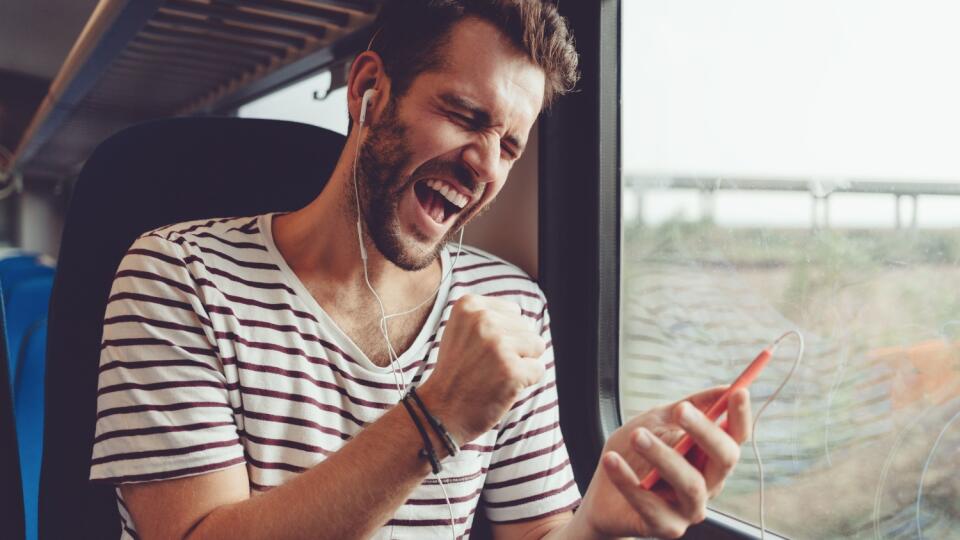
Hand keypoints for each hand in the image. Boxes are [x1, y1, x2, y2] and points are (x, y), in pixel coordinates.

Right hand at [417, 294, 545, 443]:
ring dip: (521, 364)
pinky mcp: (512, 369)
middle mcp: (483, 319)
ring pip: (537, 345)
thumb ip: (491, 317)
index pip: (513, 312)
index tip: (479, 351)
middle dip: (514, 349)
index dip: (503, 335)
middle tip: (485, 366)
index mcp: (468, 305)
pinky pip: (538, 369)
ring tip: (494, 375)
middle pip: (526, 328)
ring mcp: (498, 344)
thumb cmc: (457, 372)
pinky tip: (502, 387)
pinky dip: (526, 382)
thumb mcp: (462, 331)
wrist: (440, 412)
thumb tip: (529, 320)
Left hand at [577, 387, 751, 538]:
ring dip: (663, 456)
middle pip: (724, 459)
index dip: (741, 416)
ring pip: (690, 483)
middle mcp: (709, 484)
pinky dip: (629, 480)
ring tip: (637, 436)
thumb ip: (686, 407)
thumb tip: (722, 389)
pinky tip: (611, 460)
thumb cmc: (635, 454)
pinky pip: (651, 505)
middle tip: (681, 410)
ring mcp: (690, 509)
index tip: (739, 392)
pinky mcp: (667, 527)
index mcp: (710, 457)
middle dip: (705, 432)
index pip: (736, 436)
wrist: (603, 496)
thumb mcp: (656, 422)